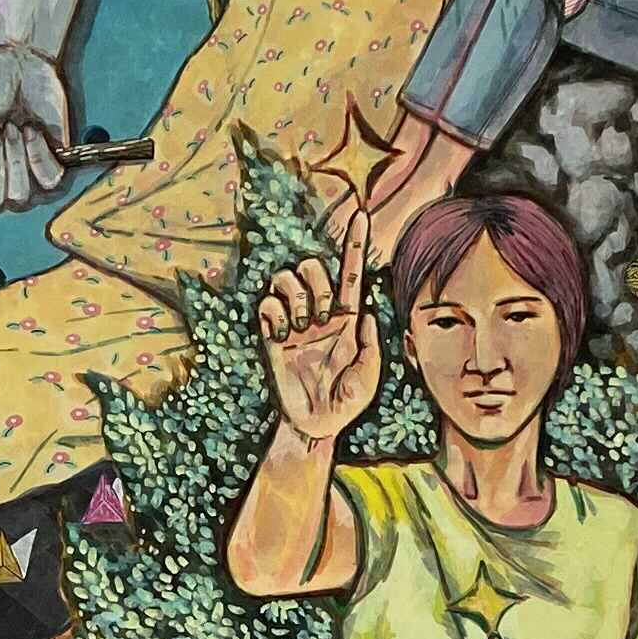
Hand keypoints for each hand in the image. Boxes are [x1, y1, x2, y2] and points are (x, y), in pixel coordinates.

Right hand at [255, 206, 382, 444]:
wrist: (316, 424)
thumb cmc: (348, 401)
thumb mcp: (369, 378)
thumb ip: (370, 346)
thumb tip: (365, 313)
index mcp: (348, 319)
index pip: (352, 273)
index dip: (355, 244)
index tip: (361, 214)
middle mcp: (321, 314)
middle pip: (313, 268)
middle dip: (316, 282)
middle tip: (319, 316)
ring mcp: (295, 323)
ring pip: (287, 280)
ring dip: (294, 298)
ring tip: (300, 328)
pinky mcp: (272, 336)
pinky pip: (267, 305)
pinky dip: (272, 313)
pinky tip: (280, 333)